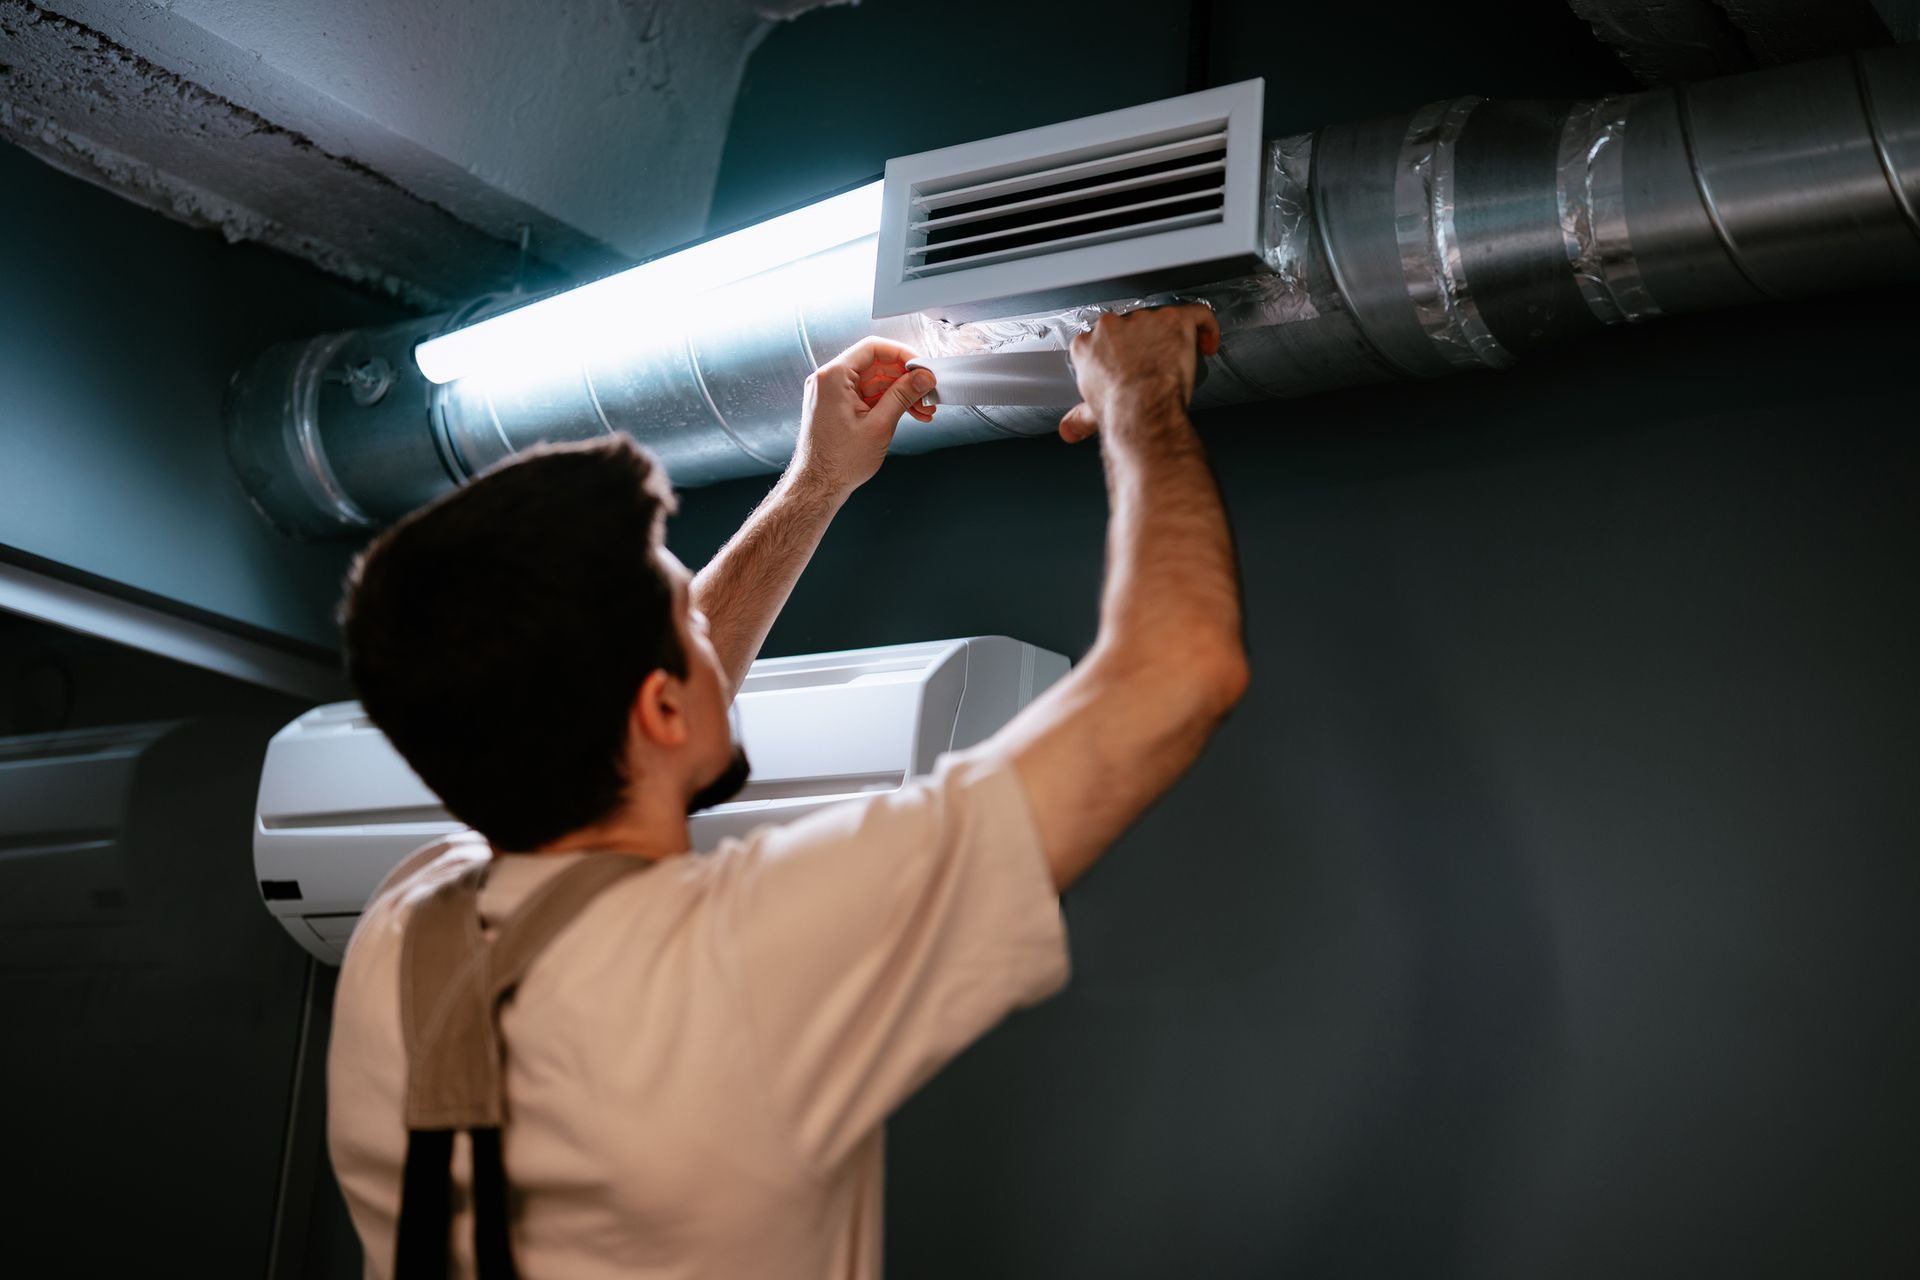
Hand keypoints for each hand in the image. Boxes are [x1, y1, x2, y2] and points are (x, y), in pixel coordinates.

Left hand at [792, 337, 937, 497]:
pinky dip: (887, 402)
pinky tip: (909, 413)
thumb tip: (922, 377)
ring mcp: (831, 393)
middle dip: (905, 379)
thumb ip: (903, 396)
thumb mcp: (879, 425)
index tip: (921, 367)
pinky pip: (867, 395)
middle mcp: (828, 380)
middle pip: (876, 365)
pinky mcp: (836, 406)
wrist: (818, 486)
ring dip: (900, 393)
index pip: (873, 348)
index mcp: (833, 377)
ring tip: (923, 409)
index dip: (902, 355)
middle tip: (927, 392)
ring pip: (874, 381)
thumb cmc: (838, 463)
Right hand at [1058, 304, 1220, 443]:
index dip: (1118, 351)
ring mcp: (1143, 320)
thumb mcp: (1091, 414)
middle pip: (1131, 325)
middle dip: (1144, 343)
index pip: (1103, 338)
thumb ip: (1078, 417)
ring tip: (1178, 363)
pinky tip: (1207, 343)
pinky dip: (1206, 327)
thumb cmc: (1118, 411)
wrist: (1141, 411)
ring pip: (1162, 320)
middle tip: (1154, 366)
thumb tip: (1068, 430)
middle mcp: (1112, 326)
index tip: (1128, 366)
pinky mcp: (1173, 320)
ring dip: (1172, 338)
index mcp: (1087, 344)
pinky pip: (1198, 314)